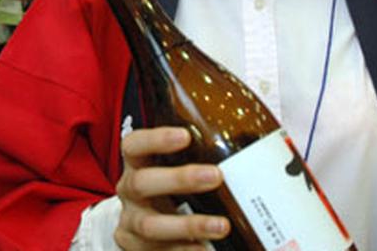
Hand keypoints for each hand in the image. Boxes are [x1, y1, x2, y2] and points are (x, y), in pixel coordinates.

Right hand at [114, 127, 229, 249]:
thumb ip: (195, 157)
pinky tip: (206, 248)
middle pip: (142, 183)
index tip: (185, 136)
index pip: (135, 145)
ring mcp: (131, 223)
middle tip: (215, 176)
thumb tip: (247, 140)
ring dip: (189, 225)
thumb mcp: (169, 169)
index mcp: (136, 165)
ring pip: (151, 225)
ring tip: (221, 226)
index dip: (156, 139)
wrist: (141, 229)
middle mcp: (129, 192)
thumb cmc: (164, 189)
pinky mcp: (137, 249)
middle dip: (179, 179)